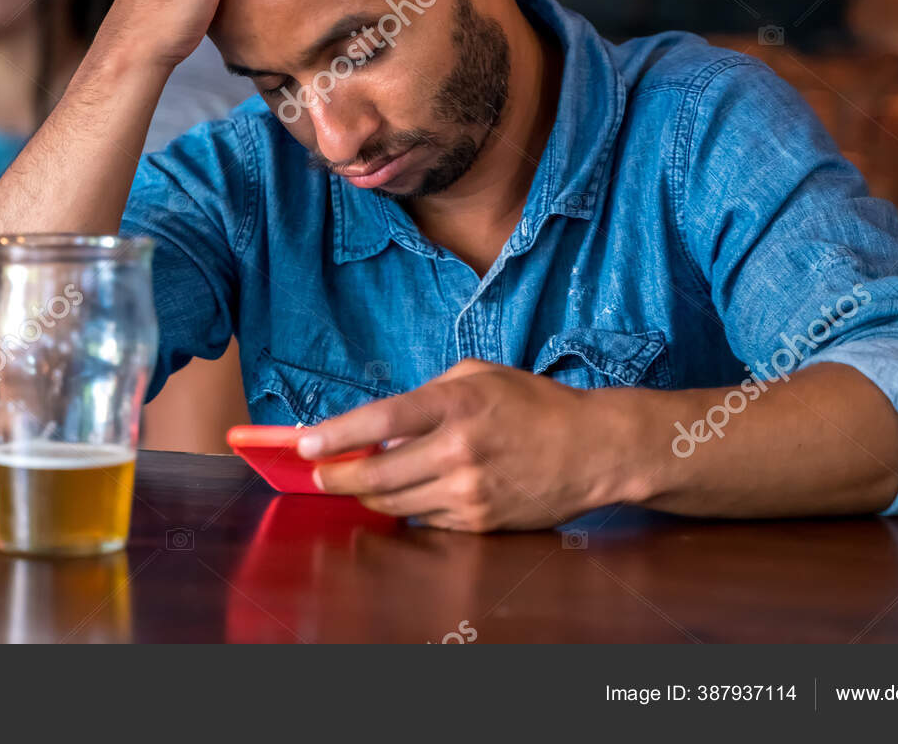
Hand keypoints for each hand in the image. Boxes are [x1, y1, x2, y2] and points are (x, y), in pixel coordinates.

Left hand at [297, 360, 648, 531]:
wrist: (593, 449)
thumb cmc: (534, 404)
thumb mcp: (478, 375)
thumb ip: (427, 395)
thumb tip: (382, 426)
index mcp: (457, 404)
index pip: (381, 420)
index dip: (337, 435)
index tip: (305, 445)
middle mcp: (460, 450)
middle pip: (377, 473)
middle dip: (338, 477)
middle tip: (319, 475)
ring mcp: (469, 491)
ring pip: (394, 502)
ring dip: (367, 494)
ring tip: (355, 481)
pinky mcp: (479, 521)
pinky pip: (423, 518)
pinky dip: (407, 505)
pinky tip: (407, 490)